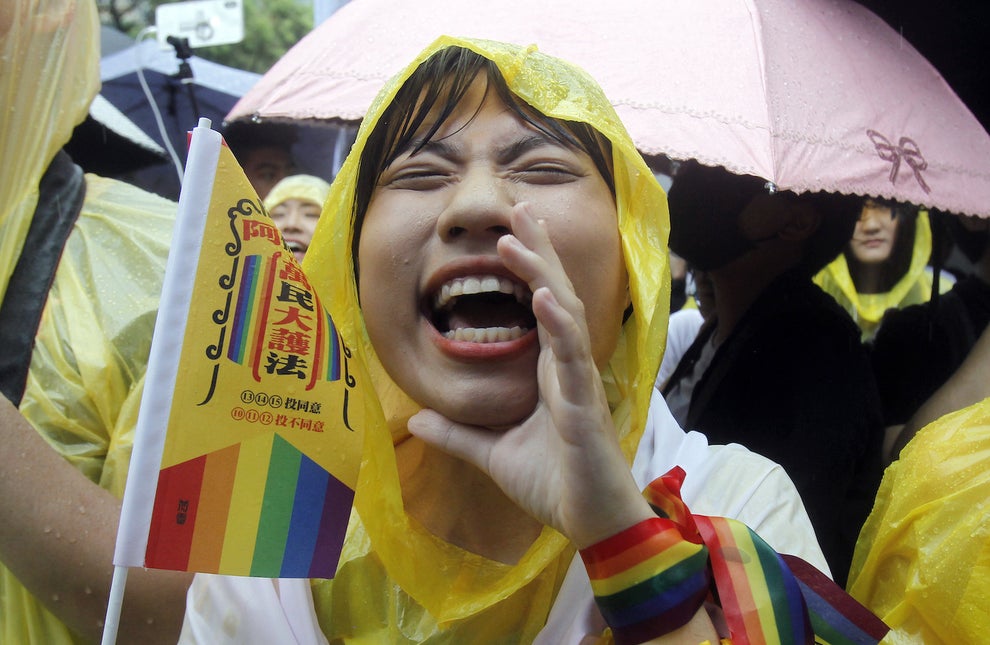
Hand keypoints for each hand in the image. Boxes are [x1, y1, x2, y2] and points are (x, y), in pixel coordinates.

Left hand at [407, 203, 652, 547]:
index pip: (540, 307)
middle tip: (521, 208)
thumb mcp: (490, 453)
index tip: (513, 230)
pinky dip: (560, 326)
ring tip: (518, 239)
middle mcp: (566, 368)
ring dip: (542, 275)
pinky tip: (545, 297)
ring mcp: (578, 383)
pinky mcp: (584, 408)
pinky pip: (572, 360)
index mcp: (548, 373)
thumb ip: (457, 433)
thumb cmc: (552, 484)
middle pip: (555, 295)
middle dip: (538, 252)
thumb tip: (415, 421)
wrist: (588, 523)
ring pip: (564, 316)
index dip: (531, 267)